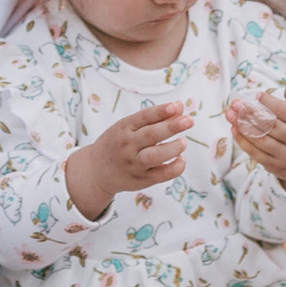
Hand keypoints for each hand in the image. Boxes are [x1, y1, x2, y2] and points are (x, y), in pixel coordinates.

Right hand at [64, 99, 192, 220]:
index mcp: (124, 128)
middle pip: (150, 135)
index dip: (160, 111)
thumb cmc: (118, 143)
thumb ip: (154, 118)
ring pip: (154, 157)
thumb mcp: (128, 126)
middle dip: (171, 127)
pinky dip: (174, 168)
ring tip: (183, 142)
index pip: (143, 117)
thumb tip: (180, 107)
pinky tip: (181, 160)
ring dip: (172, 149)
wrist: (96, 171)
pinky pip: (160, 175)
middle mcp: (127, 146)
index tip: (176, 106)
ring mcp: (133, 164)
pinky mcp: (141, 180)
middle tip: (189, 121)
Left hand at [228, 79, 285, 195]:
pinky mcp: (276, 167)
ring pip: (261, 139)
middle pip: (272, 125)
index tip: (257, 95)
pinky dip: (243, 141)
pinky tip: (234, 129)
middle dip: (251, 113)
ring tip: (230, 114)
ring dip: (243, 126)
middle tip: (236, 103)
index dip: (270, 103)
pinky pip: (256, 153)